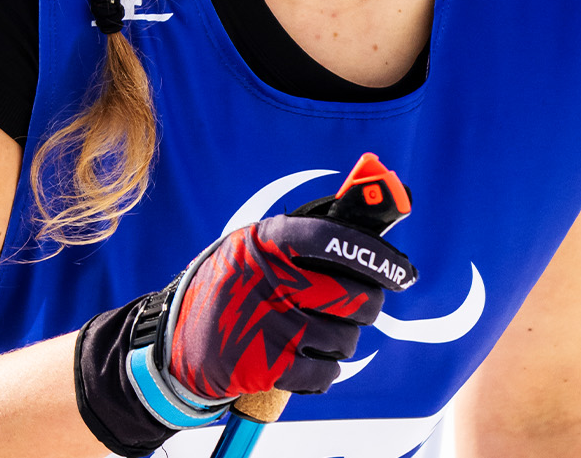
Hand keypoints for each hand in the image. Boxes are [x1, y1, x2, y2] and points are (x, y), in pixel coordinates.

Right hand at [163, 208, 416, 398]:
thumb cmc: (233, 286)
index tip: (404, 273)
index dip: (376, 257)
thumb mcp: (255, 247)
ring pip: (347, 337)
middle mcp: (269, 280)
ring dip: (343, 339)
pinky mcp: (269, 367)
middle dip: (367, 305)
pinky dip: (325, 368)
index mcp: (266, 242)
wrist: (177, 344)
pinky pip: (328, 370)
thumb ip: (308, 231)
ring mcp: (270, 325)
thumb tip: (376, 211)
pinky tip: (305, 357)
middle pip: (354, 297)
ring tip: (318, 331)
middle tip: (361, 305)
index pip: (335, 240)